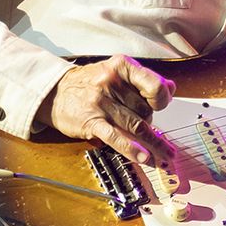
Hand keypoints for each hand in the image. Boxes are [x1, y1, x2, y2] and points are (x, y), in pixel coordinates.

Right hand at [35, 55, 176, 164]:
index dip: (163, 99)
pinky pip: (116, 137)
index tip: (162, 107)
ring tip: (164, 156)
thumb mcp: (117, 72)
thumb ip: (144, 80)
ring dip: (153, 143)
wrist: (55, 91)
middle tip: (153, 134)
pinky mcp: (91, 121)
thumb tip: (171, 89)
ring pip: (135, 125)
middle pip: (145, 110)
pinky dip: (132, 149)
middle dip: (150, 123)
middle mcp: (112, 82)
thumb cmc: (90, 83)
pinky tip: (144, 158)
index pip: (154, 85)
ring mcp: (101, 102)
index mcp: (122, 66)